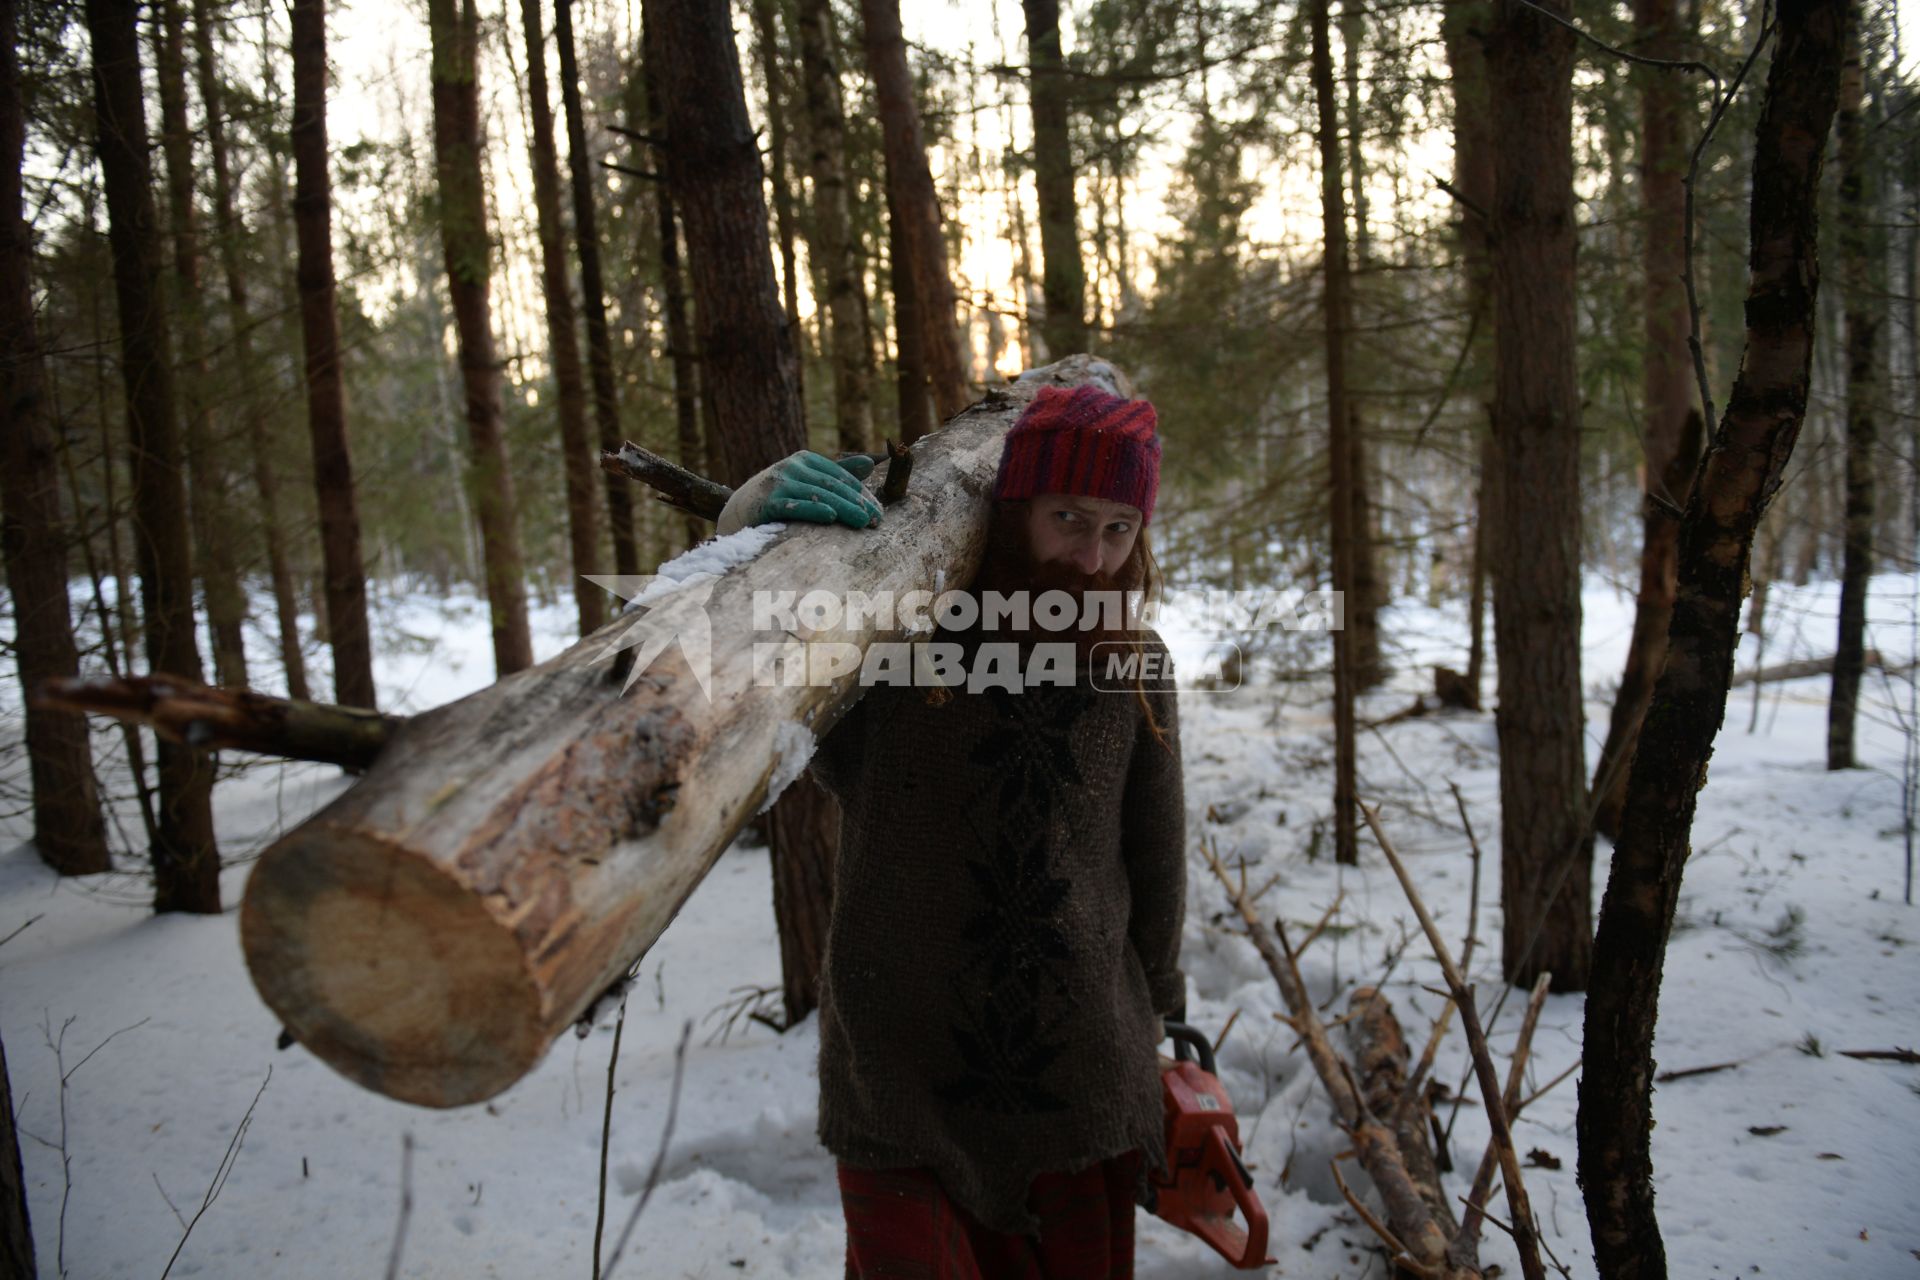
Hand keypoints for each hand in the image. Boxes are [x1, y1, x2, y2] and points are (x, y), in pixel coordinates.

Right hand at [753, 451, 881, 527]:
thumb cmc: (777, 499)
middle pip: (832, 485)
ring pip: (817, 495)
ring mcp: (777, 483)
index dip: (862, 494)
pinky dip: (813, 509)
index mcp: (804, 459)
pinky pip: (794, 506)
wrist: (737, 514)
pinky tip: (831, 517)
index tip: (879, 512)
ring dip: (844, 508)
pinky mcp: (766, 502)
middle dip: (857, 503)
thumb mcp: (805, 482)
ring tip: (863, 522)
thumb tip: (869, 464)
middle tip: (877, 520)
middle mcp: (790, 467)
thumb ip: (836, 473)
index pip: (841, 476)